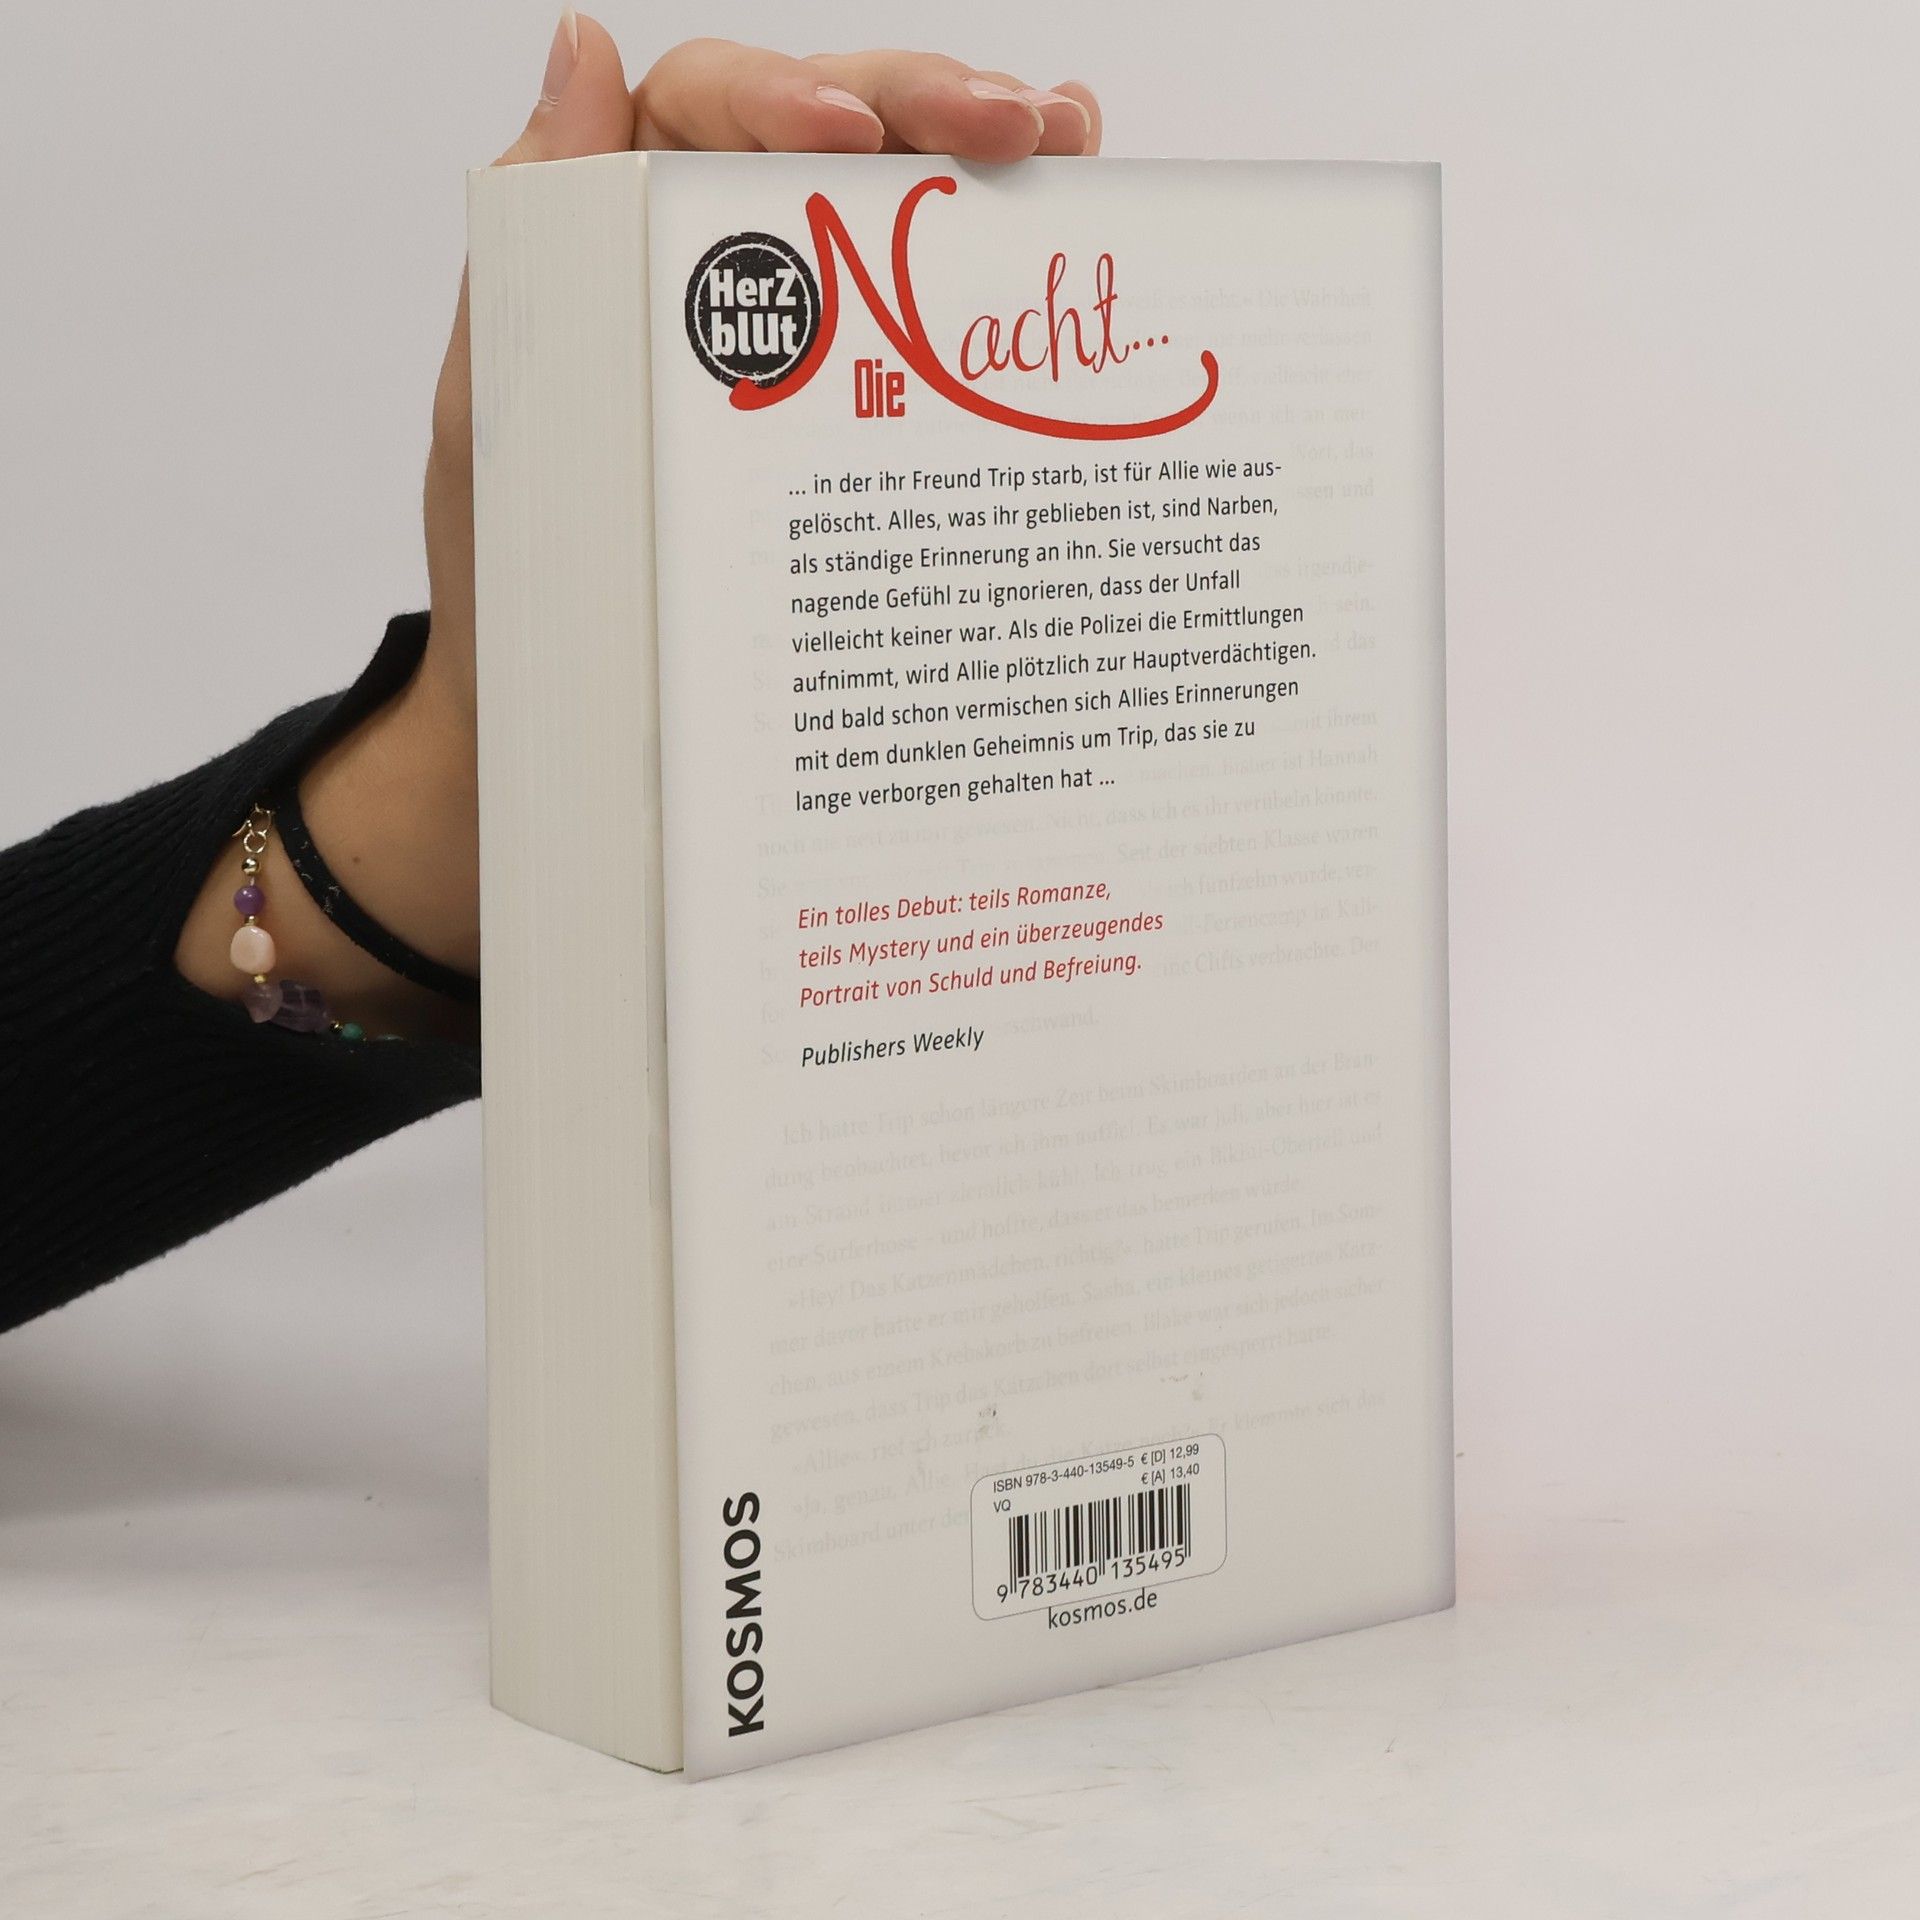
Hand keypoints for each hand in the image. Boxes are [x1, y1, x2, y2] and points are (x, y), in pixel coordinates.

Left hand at [422, 21, 1101, 728]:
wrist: (562, 723)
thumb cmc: (518, 584)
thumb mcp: (504, 409)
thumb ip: (538, 232)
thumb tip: (582, 45)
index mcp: (613, 233)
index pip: (701, 106)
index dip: (781, 94)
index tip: (846, 138)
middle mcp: (712, 262)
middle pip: (827, 131)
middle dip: (927, 109)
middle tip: (1021, 125)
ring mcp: (795, 332)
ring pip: (894, 203)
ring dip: (984, 161)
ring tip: (1063, 145)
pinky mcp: (852, 406)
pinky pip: (924, 310)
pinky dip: (998, 253)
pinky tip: (1063, 206)